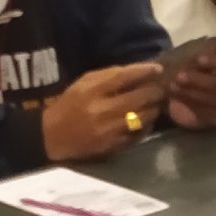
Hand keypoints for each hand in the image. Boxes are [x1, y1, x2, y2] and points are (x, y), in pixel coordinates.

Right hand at [40, 63, 164, 161]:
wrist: (52, 137)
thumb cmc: (70, 105)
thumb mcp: (83, 84)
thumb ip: (109, 76)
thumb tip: (137, 71)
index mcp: (92, 91)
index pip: (124, 77)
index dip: (144, 71)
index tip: (158, 69)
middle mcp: (102, 111)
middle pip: (140, 97)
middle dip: (156, 91)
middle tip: (162, 88)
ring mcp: (110, 130)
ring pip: (145, 117)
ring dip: (154, 108)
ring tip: (156, 103)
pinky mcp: (115, 146)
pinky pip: (140, 133)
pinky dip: (147, 125)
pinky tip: (146, 119)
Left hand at [166, 46, 215, 129]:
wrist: (190, 102)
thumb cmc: (196, 77)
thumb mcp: (196, 66)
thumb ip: (194, 61)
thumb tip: (179, 59)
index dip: (214, 62)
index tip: (198, 59)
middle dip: (198, 79)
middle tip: (179, 76)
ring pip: (211, 99)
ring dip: (190, 92)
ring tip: (172, 86)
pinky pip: (204, 112)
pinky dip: (189, 104)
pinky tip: (175, 97)